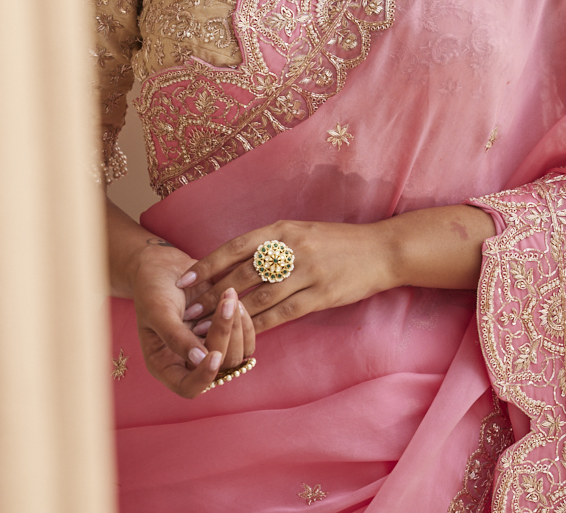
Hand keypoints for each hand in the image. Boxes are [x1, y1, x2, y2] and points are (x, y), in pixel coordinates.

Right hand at [129, 241, 256, 398]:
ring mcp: (208, 347)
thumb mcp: (158, 311)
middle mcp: (189, 361)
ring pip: (236, 354)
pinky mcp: (224, 332)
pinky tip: (234, 299)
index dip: (205, 377)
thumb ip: (176, 338)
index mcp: (165, 364)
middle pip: (219, 368)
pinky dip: (243, 321)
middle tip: (225, 303)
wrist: (162, 267)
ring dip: (237, 327)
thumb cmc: (152, 289)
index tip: (214, 354)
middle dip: (224, 336)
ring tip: (229, 297)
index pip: (189, 387)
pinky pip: (244, 338)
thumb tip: (199, 359)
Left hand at [183, 220, 396, 334]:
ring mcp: (308, 271)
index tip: (184, 279)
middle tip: (188, 312)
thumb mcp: (303, 232)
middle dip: (212, 294)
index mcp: (284, 229)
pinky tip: (247, 335)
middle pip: (243, 274)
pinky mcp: (323, 294)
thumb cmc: (338, 243)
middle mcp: (293, 248)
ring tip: (209, 328)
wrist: (382, 250)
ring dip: (232, 314)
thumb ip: (271, 244)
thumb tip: (234, 263)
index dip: (208, 264)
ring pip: (261, 296)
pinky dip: (263, 325)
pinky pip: (285, 312)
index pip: (236, 246)